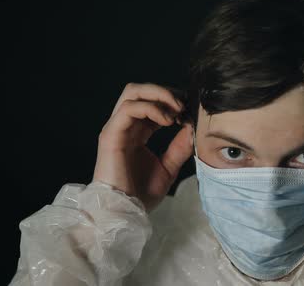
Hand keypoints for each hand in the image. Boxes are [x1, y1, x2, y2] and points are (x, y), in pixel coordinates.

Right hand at [93, 82, 193, 211]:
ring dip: (159, 95)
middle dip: (165, 91)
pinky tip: (167, 121)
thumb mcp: (169, 167)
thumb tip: (192, 127)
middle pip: (140, 91)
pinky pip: (129, 108)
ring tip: (177, 109)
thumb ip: (180, 147)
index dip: (172, 101)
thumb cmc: (141, 194)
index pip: (152, 103)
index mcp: (136, 133)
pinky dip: (151, 108)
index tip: (190, 111)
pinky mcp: (110, 135)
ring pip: (133, 92)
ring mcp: (116, 129)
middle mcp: (125, 126)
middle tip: (184, 104)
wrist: (124, 212)